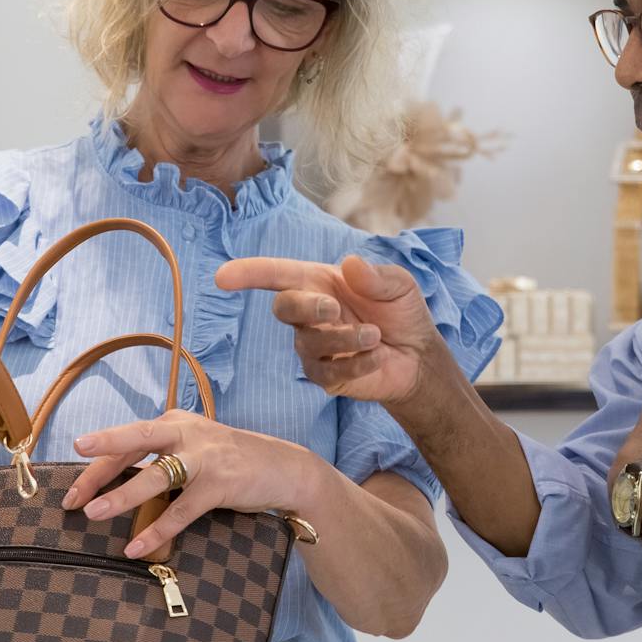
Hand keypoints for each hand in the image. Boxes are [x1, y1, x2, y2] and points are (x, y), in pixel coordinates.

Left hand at [64, 411, 325, 558]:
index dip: (98, 461)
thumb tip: (116, 482)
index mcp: (176, 422)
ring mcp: (205, 459)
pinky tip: (135, 547)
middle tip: (74, 471)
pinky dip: (156, 530)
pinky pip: (180, 511)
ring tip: (94, 513)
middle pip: (137, 440)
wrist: (284, 469)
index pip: (129, 439)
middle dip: (103, 453)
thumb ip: (163, 458)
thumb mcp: (195, 449)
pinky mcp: (219, 485)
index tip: (71, 486)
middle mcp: (187, 434)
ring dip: (122, 496)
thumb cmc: (232, 461)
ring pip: (156, 476)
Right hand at [215, 254, 448, 404]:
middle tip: (335, 309)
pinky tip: (377, 356)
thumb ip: (376, 275)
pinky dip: (357, 362)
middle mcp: (309, 313)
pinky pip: (328, 371)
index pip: (276, 275)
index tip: (223, 277)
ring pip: (309, 342)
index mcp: (319, 283)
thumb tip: (349, 265)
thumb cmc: (401, 312)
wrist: (418, 356)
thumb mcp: (398, 285)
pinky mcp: (325, 376)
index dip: (248, 274)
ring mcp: (313, 347)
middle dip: (305, 306)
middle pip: (283, 307)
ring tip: (375, 336)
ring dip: (344, 337)